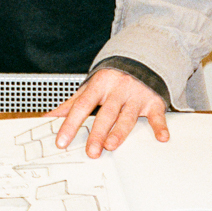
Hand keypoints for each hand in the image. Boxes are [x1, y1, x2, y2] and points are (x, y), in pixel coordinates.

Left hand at [50, 68, 169, 158]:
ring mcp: (135, 96)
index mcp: (99, 86)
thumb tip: (50, 116)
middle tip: (91, 151)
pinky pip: (156, 114)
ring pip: (127, 116)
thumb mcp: (91, 86)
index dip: (71, 124)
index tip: (62, 141)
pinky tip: (161, 137)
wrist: (141, 58)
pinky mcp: (153, 101)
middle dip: (97, 133)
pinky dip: (159, 126)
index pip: (82, 106)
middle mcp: (117, 90)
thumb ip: (72, 103)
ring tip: (111, 145)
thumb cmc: (112, 79)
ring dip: (120, 131)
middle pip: (105, 114)